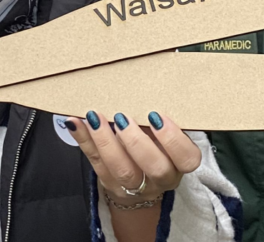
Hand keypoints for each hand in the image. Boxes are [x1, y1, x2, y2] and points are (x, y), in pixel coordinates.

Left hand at [66, 110, 200, 204]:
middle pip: (154, 167)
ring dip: (107, 141)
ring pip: (122, 169)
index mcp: (179, 163)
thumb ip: (162, 117)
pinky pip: (96, 163)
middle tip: (122, 118)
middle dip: (137, 141)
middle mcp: (160, 178)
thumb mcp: (166, 135)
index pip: (187, 158)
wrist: (141, 180)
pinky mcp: (110, 183)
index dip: (173, 140)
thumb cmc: (157, 145)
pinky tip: (76, 123)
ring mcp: (135, 185)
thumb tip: (151, 78)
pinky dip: (84, 141)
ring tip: (95, 118)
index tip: (156, 116)